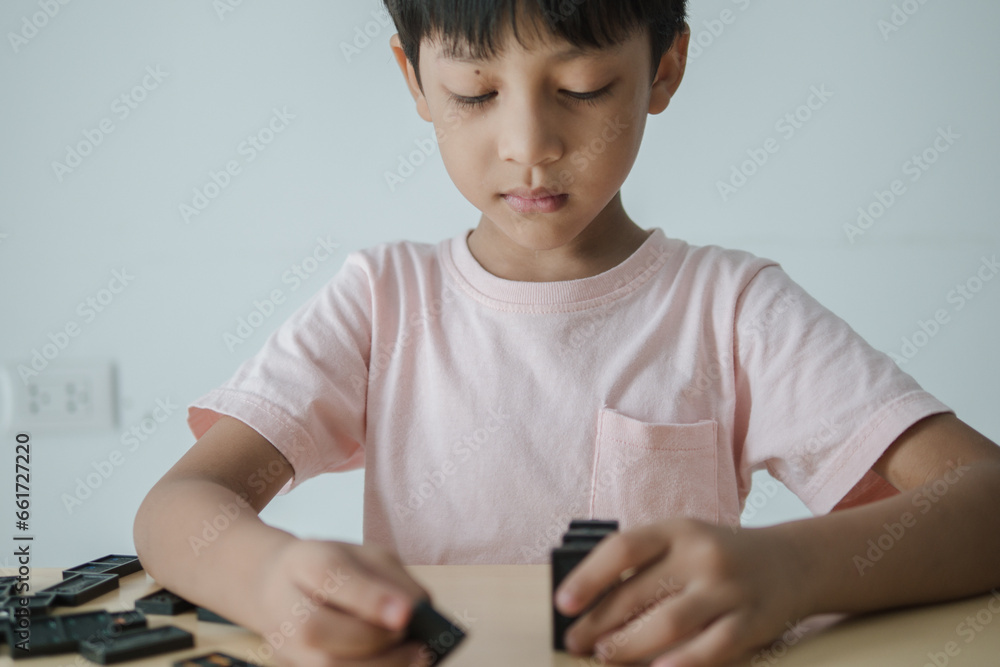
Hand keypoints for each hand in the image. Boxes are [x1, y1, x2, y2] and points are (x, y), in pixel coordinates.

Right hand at [255, 538, 432, 665]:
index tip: (407, 613)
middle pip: (317, 630)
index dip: (368, 597)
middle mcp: (283, 605)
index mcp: (303, 562)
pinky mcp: (290, 666)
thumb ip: (390, 578)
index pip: (328, 576)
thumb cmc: (331, 567)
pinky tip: (396, 665)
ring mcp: (282, 642)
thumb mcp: (362, 555)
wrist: (274, 585)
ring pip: (323, 665)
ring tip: (417, 658)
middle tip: (418, 642)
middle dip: (374, 639)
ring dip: (378, 665)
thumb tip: (419, 609)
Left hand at [554, 518, 811, 666]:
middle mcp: (702, 555)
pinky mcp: (753, 621)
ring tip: (606, 657)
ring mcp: (729, 588)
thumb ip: (643, 565)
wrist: (791, 562)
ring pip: (670, 623)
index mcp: (677, 530)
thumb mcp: (682, 542)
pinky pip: (713, 647)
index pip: (623, 549)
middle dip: (599, 623)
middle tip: (575, 642)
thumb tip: (589, 605)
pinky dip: (684, 663)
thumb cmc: (718, 556)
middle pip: (640, 592)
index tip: (563, 602)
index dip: (589, 577)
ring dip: (630, 645)